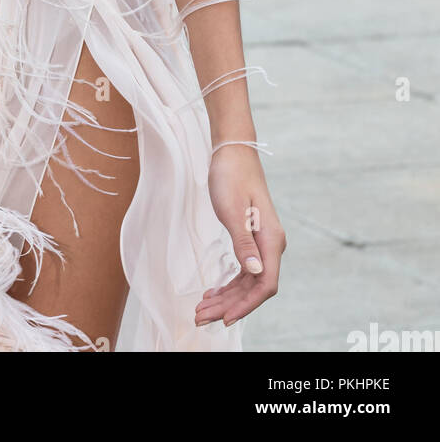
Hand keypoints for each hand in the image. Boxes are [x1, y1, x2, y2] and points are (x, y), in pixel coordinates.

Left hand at [196, 144, 285, 328]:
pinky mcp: (252, 238)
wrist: (233, 152)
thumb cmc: (231, 176)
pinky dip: (229, 283)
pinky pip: (244, 269)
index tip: (224, 318)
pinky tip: (213, 291)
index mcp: (271, 240)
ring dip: (226, 297)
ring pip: (247, 281)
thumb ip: (243, 243)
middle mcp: (270, 245)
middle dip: (229, 306)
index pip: (265, 284)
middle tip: (200, 317)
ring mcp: (262, 242)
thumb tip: (256, 272)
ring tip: (201, 309)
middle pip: (254, 287)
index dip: (246, 305)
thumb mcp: (232, 210)